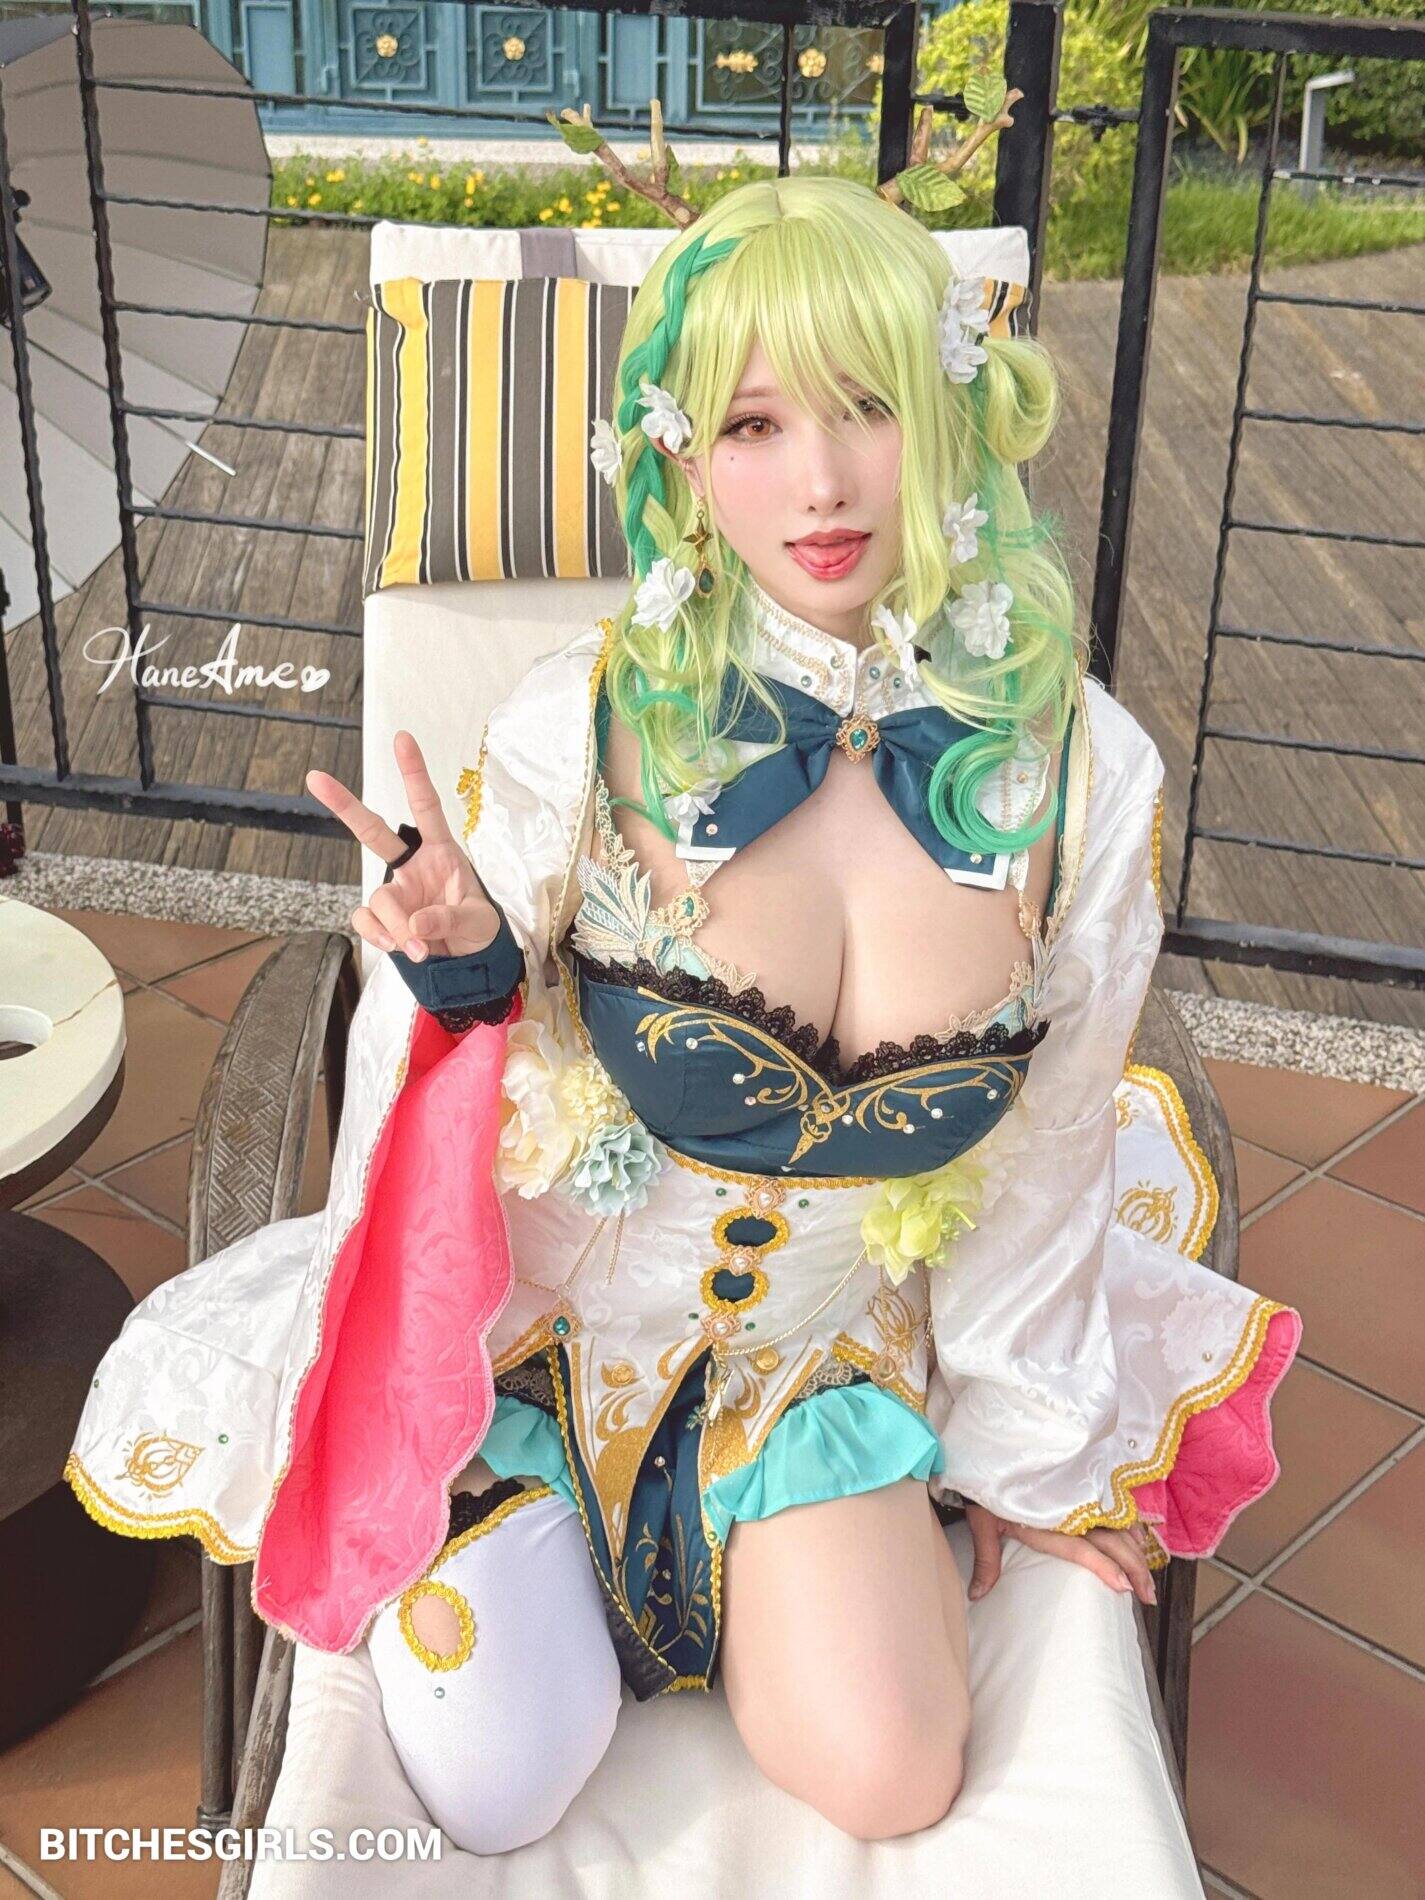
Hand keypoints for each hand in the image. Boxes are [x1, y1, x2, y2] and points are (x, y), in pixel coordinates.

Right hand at [307, 731, 502, 961]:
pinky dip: (379, 935)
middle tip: (315, 778)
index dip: (414, 773)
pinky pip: (367, 920)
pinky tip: (397, 947)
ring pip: (379, 898)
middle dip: (345, 806)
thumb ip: (449, 919)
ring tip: (421, 948)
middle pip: (373, 832)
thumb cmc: (480, 930)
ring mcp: (396, 892)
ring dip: (396, 924)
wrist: (470, 963)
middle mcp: (413, 866)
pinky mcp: (383, 919)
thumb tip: (416, 923)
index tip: (402, 738)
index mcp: (442, 852)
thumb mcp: (478, 922)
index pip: (426, 806)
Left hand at [963, 1501, 1156, 1606]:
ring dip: (1136, 1550)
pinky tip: (1140, 1539)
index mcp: (1044, 1521)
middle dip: (1132, 1567)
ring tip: (1149, 1579)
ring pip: (1116, 1524)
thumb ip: (986, 1560)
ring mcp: (1077, 1496)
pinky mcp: (1080, 1485)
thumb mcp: (982, 1522)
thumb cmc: (984, 1487)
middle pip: (1109, 1539)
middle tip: (1148, 1596)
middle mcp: (1067, 1510)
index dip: (1103, 1566)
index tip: (1124, 1586)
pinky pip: (1113, 1504)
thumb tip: (977, 1596)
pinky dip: (1129, 1522)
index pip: (1080, 1547)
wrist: (987, 1447)